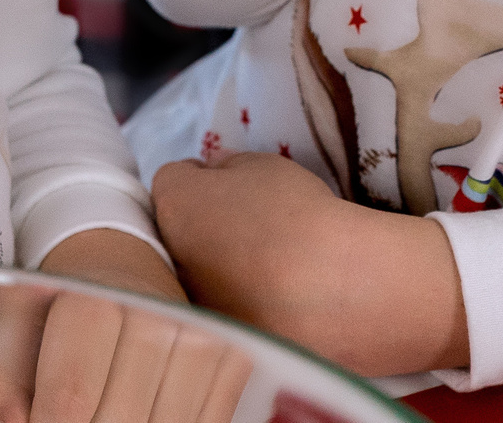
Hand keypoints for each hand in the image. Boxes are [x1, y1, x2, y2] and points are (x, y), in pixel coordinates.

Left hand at [0, 229, 244, 422]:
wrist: (121, 264)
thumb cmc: (61, 305)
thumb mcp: (15, 329)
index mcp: (95, 302)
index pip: (70, 401)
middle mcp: (157, 318)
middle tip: (73, 421)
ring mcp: (203, 342)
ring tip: (103, 414)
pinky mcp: (233, 362)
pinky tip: (141, 414)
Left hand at [153, 152, 466, 378]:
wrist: (333, 287)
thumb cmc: (296, 214)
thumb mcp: (262, 164)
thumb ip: (228, 167)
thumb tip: (215, 175)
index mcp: (173, 204)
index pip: (172, 179)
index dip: (204, 178)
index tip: (233, 186)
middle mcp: (168, 256)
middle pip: (178, 232)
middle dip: (203, 228)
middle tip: (250, 229)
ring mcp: (191, 302)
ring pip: (198, 276)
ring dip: (219, 271)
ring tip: (268, 270)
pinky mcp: (218, 339)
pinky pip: (224, 312)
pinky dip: (242, 306)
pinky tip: (276, 303)